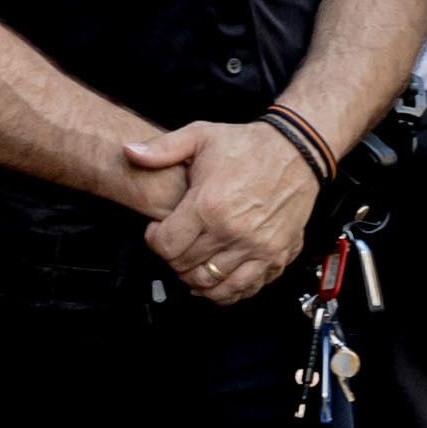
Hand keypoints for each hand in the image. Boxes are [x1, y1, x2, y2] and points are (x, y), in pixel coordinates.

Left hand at [121, 121, 318, 305]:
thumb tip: (130, 152)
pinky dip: (225, 291)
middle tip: (176, 244)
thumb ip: (162, 149)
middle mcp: (233, 232)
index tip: (159, 231)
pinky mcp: (276, 256)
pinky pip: (244, 289)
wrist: (297, 151)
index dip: (155, 241)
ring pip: (212, 284)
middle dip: (173, 259)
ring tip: (193, 262)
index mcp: (209, 205)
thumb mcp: (200, 136)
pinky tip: (216, 279)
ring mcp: (257, 248)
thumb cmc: (248, 145)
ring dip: (195, 279)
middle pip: (186, 268)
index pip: (167, 246)